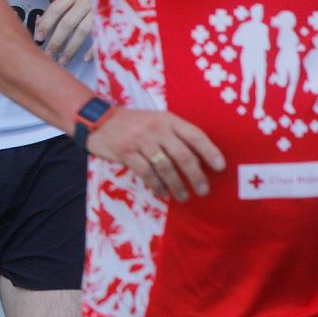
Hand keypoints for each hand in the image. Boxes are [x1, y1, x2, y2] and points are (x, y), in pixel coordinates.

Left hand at [35, 0, 99, 63]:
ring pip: (81, 32)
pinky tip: (85, 58)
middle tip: (48, 53)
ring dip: (71, 49)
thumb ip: (58, 3)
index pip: (55, 9)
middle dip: (56, 41)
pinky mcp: (113, 18)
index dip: (45, 24)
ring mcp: (101, 9)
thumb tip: (38, 21)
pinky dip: (92, 49)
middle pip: (67, 23)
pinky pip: (100, 36)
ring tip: (62, 60)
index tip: (39, 36)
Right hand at [86, 107, 224, 201]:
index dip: (210, 151)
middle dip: (196, 176)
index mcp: (167, 119)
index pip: (194, 135)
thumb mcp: (155, 120)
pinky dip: (157, 185)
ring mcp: (140, 140)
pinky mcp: (126, 152)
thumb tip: (199, 159)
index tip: (220, 167)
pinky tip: (162, 192)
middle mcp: (156, 128)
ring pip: (166, 167)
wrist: (97, 120)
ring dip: (177, 185)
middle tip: (203, 190)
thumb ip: (174, 134)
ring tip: (183, 196)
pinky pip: (146, 173)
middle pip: (183, 155)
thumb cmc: (133, 123)